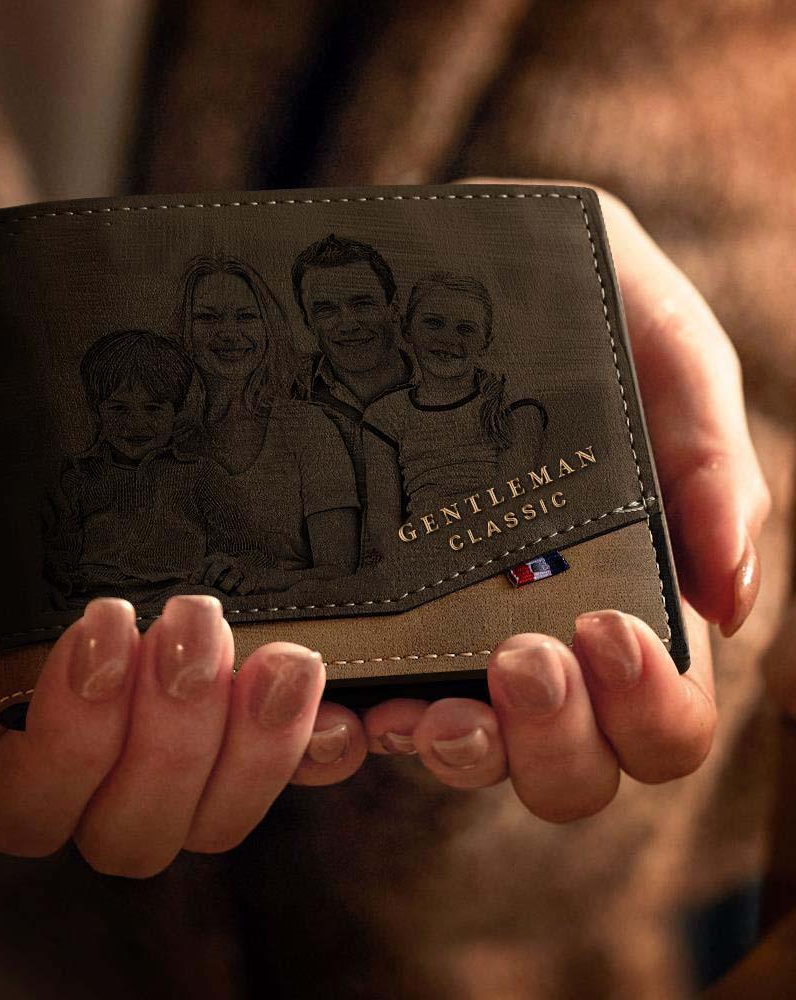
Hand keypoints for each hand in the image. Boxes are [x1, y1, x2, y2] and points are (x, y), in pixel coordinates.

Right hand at [0, 260, 332, 873]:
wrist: (16, 360)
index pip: (22, 799)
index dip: (70, 748)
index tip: (101, 622)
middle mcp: (81, 722)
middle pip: (131, 828)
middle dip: (173, 744)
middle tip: (193, 615)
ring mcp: (167, 706)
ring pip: (215, 811)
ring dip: (258, 751)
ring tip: (284, 654)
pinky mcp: (235, 673)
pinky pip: (287, 753)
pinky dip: (318, 740)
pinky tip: (330, 683)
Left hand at [289, 180, 769, 819]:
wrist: (445, 259)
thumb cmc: (576, 301)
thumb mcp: (662, 347)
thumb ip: (711, 459)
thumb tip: (731, 602)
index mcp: (634, 593)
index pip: (666, 712)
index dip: (651, 706)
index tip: (606, 628)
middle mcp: (549, 636)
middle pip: (578, 767)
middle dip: (557, 742)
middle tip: (520, 657)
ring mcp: (456, 640)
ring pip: (479, 760)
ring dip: (463, 755)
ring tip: (426, 704)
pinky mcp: (378, 624)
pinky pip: (372, 715)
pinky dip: (363, 734)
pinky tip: (351, 701)